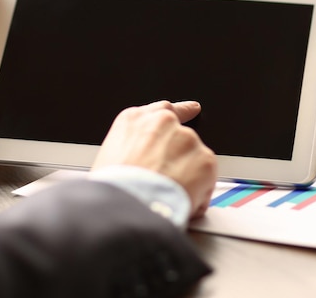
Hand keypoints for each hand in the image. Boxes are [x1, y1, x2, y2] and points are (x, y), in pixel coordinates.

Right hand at [92, 100, 216, 218]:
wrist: (128, 206)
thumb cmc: (113, 187)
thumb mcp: (108, 158)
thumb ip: (133, 149)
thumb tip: (142, 163)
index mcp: (135, 120)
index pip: (163, 109)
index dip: (180, 111)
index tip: (192, 110)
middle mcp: (163, 123)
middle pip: (182, 136)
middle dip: (181, 155)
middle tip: (174, 175)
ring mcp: (186, 140)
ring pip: (194, 159)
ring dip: (188, 176)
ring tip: (168, 196)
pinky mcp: (204, 160)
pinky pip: (207, 179)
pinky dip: (199, 192)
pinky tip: (182, 202)